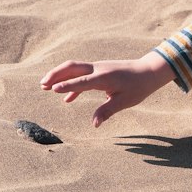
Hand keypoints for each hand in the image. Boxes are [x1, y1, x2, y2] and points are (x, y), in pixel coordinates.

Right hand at [41, 52, 173, 127]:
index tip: (52, 89)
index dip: (66, 86)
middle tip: (42, 84)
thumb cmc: (138, 87)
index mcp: (104, 77)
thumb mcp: (124, 101)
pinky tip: (67, 99)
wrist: (149, 71)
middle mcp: (98, 69)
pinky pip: (82, 75)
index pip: (81, 81)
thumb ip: (107, 111)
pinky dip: (72, 84)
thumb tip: (94, 124)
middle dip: (56, 74)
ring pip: (74, 68)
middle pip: (72, 67)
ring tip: (45, 87)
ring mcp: (98, 68)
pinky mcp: (100, 71)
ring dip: (60, 76)